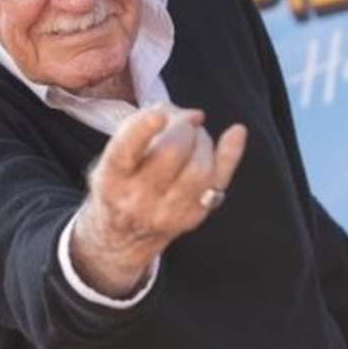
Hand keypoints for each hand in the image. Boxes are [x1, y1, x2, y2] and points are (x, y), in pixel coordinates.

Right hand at [70, 102, 247, 296]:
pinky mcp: (192, 217)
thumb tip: (188, 114)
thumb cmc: (119, 183)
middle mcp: (137, 199)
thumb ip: (140, 129)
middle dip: (183, 127)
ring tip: (194, 137)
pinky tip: (236, 132)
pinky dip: (230, 154)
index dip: (142, 129)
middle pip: (171, 153)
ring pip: (199, 168)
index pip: (125, 152)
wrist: (122, 235)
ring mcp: (167, 212)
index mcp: (111, 178)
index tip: (159, 114)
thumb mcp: (113, 157)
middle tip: (183, 123)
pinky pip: (218, 181)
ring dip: (203, 141)